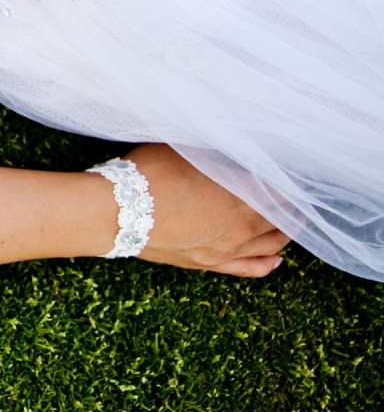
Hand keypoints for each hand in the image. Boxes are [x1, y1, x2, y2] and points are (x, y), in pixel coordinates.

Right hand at [124, 144, 289, 276]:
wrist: (114, 212)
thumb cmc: (146, 174)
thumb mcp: (183, 150)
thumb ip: (214, 150)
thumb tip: (232, 143)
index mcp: (240, 195)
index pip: (279, 188)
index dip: (288, 178)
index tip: (293, 169)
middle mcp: (242, 226)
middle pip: (281, 216)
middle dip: (292, 204)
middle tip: (297, 192)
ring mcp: (228, 249)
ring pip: (272, 244)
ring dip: (286, 232)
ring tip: (292, 220)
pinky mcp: (210, 263)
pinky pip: (250, 269)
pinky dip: (268, 264)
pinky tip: (277, 259)